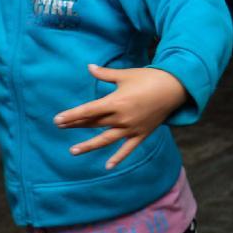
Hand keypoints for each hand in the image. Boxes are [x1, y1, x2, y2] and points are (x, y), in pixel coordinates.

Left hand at [53, 64, 186, 167]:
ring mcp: (131, 128)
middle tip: (60, 127)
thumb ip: (104, 74)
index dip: (72, 116)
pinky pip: (128, 149)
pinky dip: (118, 158)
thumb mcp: (124, 75)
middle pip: (94, 124)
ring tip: (73, 151)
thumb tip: (89, 67)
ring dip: (89, 145)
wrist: (174, 88)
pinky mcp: (141, 134)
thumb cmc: (147, 78)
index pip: (88, 111)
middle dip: (75, 125)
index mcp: (115, 102)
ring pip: (106, 140)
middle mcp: (121, 118)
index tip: (57, 120)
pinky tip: (108, 166)